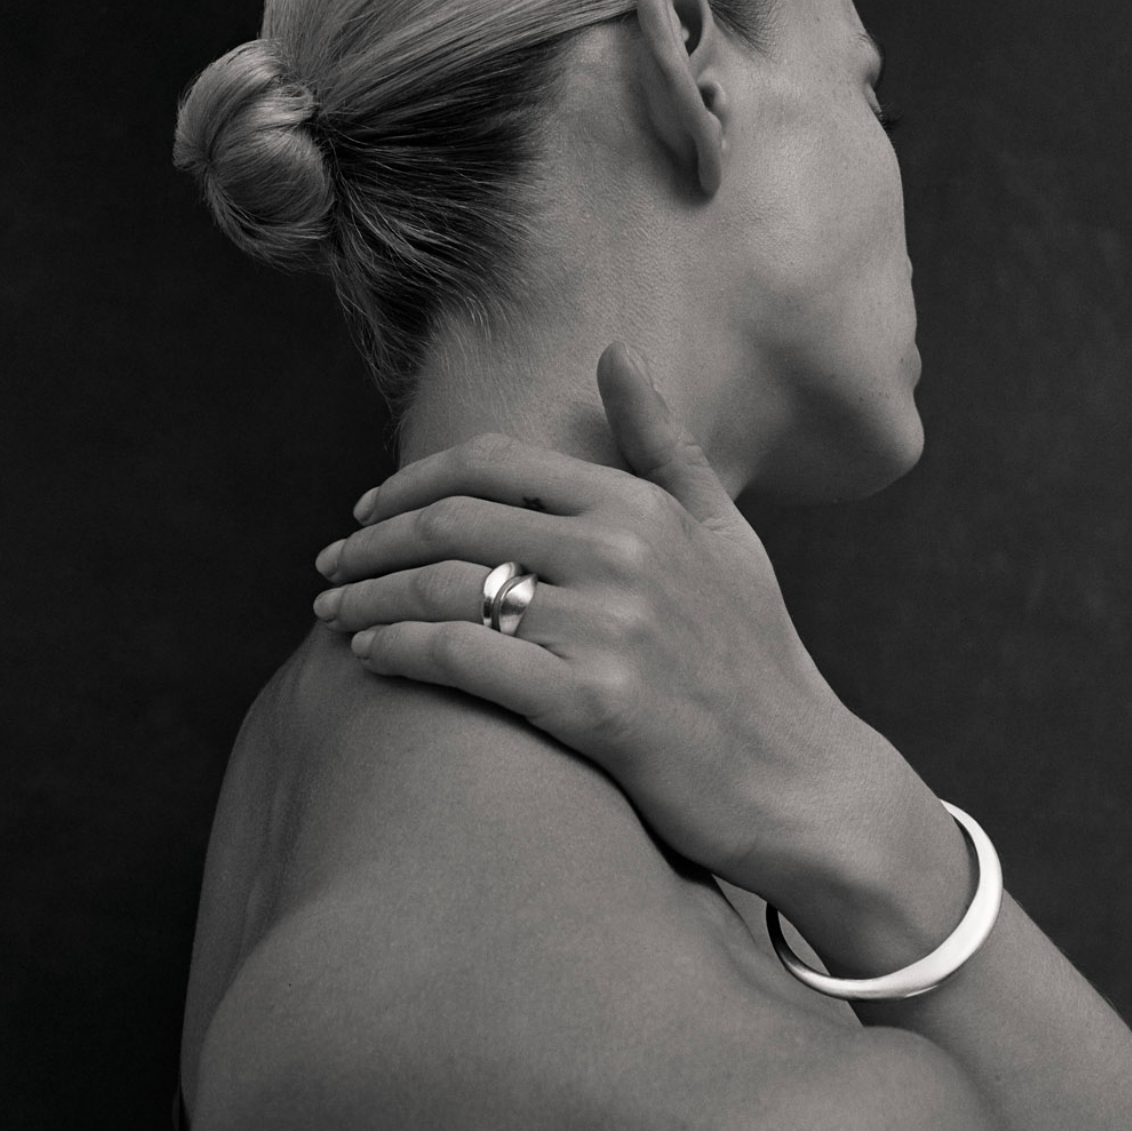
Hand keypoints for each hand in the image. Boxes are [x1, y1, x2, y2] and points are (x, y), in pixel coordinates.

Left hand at [311, 343, 917, 905]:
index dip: (412, 481)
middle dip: (372, 541)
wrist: (802, 778)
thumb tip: (615, 352)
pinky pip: (465, 659)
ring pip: (446, 590)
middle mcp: (622, 553)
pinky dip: (400, 650)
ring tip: (331, 614)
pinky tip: (367, 655)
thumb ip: (663, 446)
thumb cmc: (755, 656)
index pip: (493, 465)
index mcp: (642, 505)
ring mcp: (609, 629)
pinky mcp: (594, 707)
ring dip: (368, 597)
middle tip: (329, 565)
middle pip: (454, 524)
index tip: (368, 509)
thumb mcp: (725, 535)